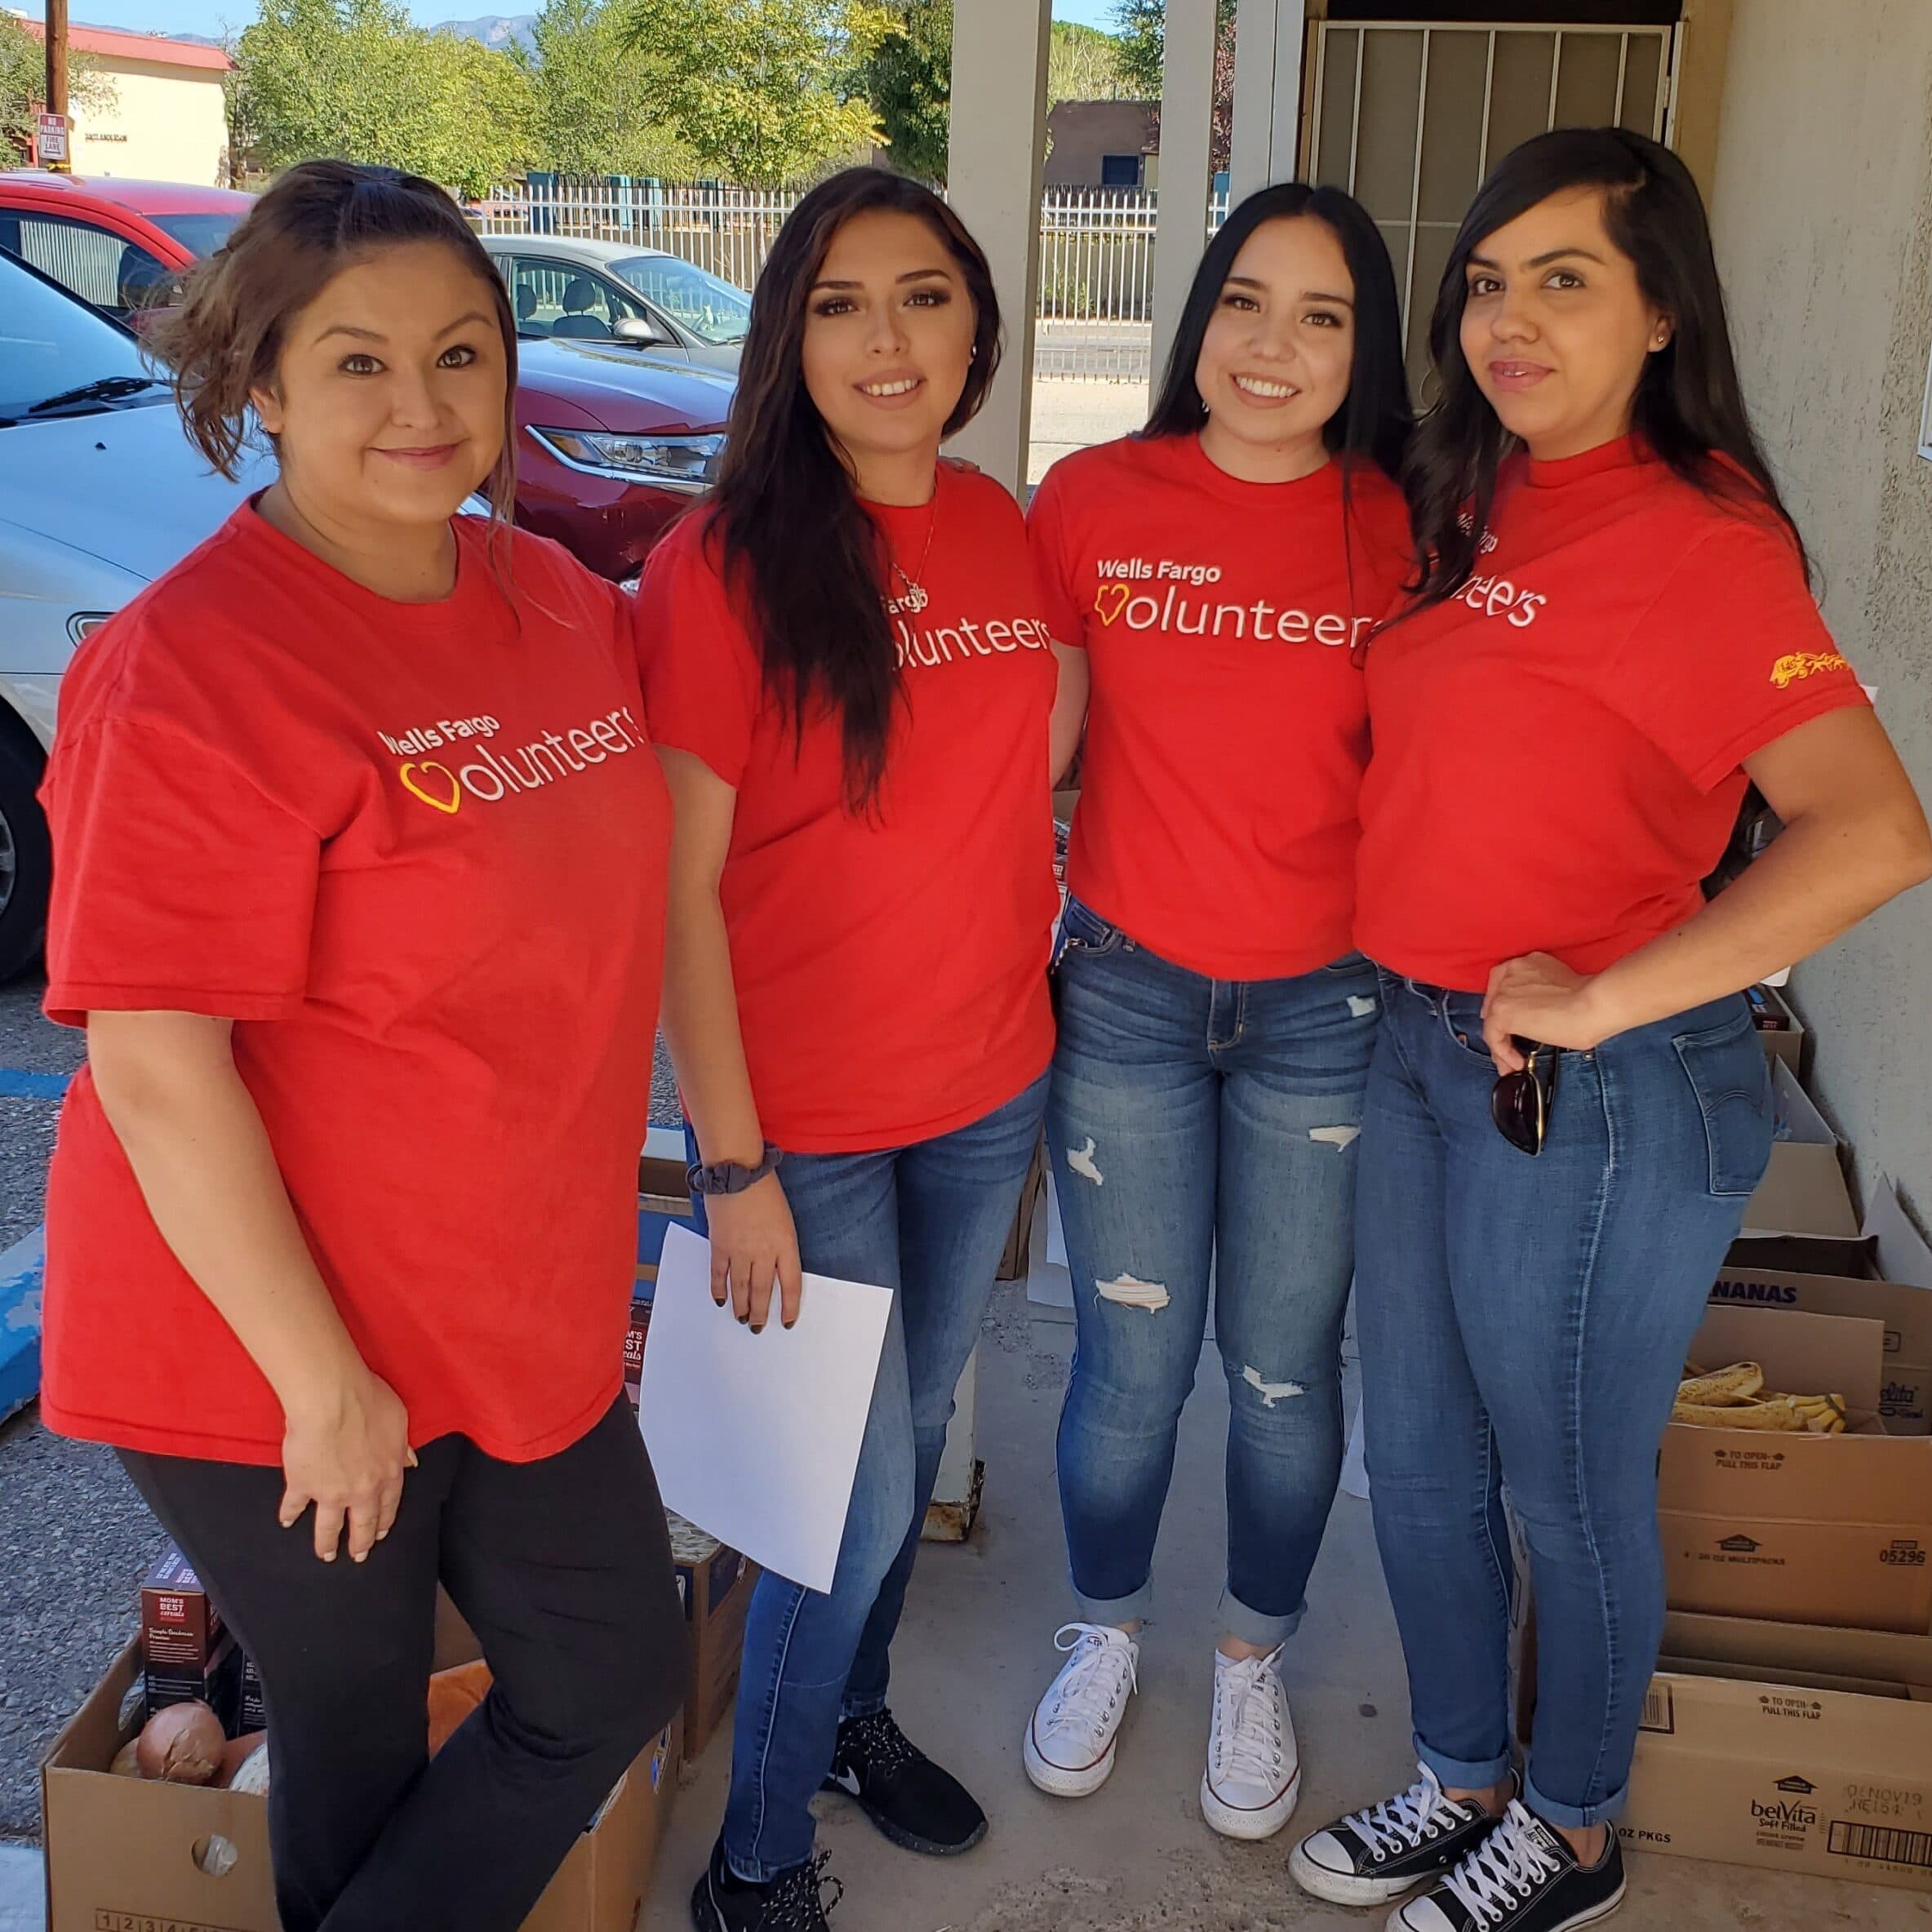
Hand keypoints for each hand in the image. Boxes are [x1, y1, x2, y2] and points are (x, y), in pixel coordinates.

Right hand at [279, 1365, 413, 1563]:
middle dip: (361, 1543)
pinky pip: (294, 1505)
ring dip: (327, 1543)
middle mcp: (362, 1490)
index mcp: (388, 1472)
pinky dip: (289, 1515)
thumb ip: (402, 1446)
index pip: (389, 1504)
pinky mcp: (302, 1486)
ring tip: (326, 1555)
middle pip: (362, 1523)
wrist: (333, 1401)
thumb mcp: (399, 1420)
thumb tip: (408, 1461)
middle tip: (358, 1557)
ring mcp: (331, 1492)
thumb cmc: (369, 1401)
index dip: (384, 1521)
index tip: (380, 1534)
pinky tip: (286, 1522)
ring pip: (329, 1526)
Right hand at [703, 1172, 802, 1332]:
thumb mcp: (785, 1220)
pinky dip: (719, 1289)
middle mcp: (763, 1252)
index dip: (790, 1307)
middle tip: (758, 1327)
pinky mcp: (719, 1245)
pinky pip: (719, 1274)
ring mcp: (740, 1250)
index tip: (788, 1321)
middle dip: (761, 1312)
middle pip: (764, 1291)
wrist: (737, 1173)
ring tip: (742, 1319)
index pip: (791, 1285)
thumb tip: (776, 1269)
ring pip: (741, 1288)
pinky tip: (720, 1300)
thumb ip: (782, 1246)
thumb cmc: (765, 1191)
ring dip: (741, 1306)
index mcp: (786, 1244)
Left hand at [1482, 953, 1620, 1073]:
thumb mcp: (1562, 992)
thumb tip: (1539, 1022)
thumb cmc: (1592, 1002)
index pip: (1504, 981)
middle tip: (1508, 1047)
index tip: (1507, 1020)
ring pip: (1493, 1021)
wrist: (1594, 1005)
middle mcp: (1514, 972)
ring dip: (1501, 1046)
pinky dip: (1503, 1053)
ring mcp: (1505, 991)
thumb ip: (1543, 999)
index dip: (1502, 1002)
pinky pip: (1492, 1036)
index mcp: (1530, 963)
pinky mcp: (1502, 1012)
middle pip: (1495, 1002)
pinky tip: (1518, 1062)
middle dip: (1500, 1027)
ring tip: (1512, 1063)